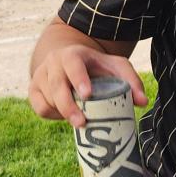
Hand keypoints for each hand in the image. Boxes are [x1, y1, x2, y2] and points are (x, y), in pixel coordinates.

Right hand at [28, 43, 145, 127]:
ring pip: (47, 99)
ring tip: (79, 119)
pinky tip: (65, 116)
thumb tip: (142, 102)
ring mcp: (41, 75)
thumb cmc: (96, 66)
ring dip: (62, 112)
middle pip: (56, 85)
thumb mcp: (116, 66)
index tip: (87, 95)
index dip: (78, 79)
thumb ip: (131, 81)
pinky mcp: (33, 90)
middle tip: (82, 123)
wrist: (68, 60)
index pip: (73, 64)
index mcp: (74, 53)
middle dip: (68, 106)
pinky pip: (39, 108)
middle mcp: (54, 62)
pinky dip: (52, 115)